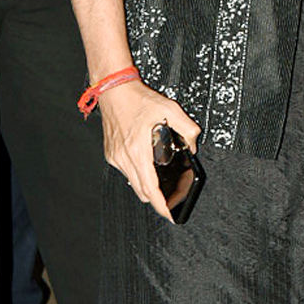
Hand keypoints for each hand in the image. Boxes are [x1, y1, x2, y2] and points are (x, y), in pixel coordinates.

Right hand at [95, 80, 199, 221]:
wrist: (113, 89)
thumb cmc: (137, 98)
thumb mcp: (170, 109)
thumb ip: (188, 129)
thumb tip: (193, 145)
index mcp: (137, 150)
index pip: (150, 188)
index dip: (161, 205)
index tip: (169, 214)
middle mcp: (124, 157)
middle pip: (142, 191)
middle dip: (157, 199)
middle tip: (170, 199)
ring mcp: (115, 157)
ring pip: (133, 182)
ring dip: (146, 185)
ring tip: (159, 178)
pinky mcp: (110, 153)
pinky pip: (126, 171)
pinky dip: (137, 173)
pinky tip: (145, 163)